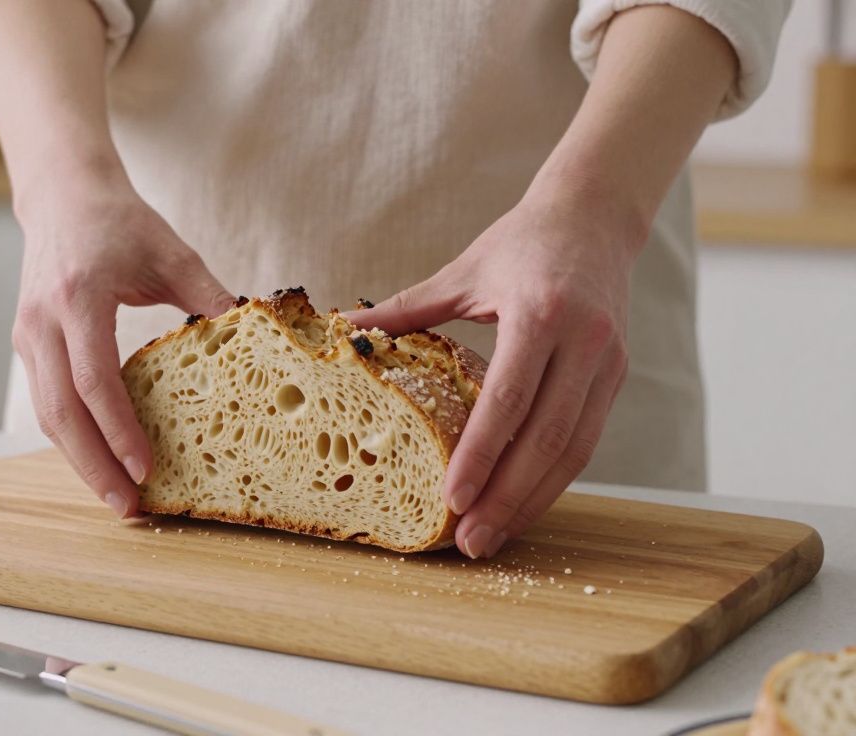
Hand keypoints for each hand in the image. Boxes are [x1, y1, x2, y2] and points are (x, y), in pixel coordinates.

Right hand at [11, 173, 234, 517]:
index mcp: (78, 296)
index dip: (117, 429)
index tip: (145, 469)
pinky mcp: (27, 344)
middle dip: (93, 466)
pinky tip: (104, 461)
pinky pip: (47, 402)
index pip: (92, 377)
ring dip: (80, 462)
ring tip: (118, 498)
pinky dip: (73, 438)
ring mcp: (27, 334)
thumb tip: (254, 339)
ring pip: (47, 415)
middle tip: (129, 508)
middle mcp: (42, 321)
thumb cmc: (119, 220)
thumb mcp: (171, 251)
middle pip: (59, 412)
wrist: (62, 195)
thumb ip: (209, 295)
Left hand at [345, 185, 642, 557]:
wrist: (596, 216)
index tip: (451, 499)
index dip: (481, 455)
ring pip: (574, 450)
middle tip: (470, 543)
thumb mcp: (461, 272)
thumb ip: (404, 310)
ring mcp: (608, 363)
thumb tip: (342, 329)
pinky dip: (554, 479)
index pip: (509, 399)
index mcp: (541, 312)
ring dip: (533, 501)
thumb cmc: (520, 242)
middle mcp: (584, 342)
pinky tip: (522, 505)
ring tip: (494, 539)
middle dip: (507, 498)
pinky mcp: (617, 377)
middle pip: (545, 437)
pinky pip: (586, 440)